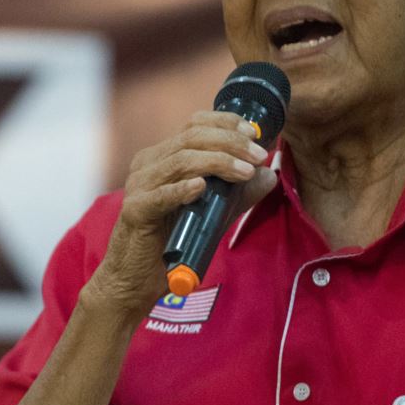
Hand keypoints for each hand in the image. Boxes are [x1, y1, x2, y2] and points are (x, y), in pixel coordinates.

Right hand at [84, 110, 276, 315]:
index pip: (194, 125)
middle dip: (230, 142)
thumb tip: (269, 175)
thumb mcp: (212, 214)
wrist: (136, 281)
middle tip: (259, 155)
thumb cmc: (171, 245)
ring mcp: (139, 187)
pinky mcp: (135, 212)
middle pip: (191, 137)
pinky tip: (202, 186)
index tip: (255, 133)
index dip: (226, 122)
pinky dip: (182, 189)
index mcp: (162, 158)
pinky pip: (159, 196)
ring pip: (180, 160)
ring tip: (245, 172)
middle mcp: (147, 165)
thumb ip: (237, 194)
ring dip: (218, 162)